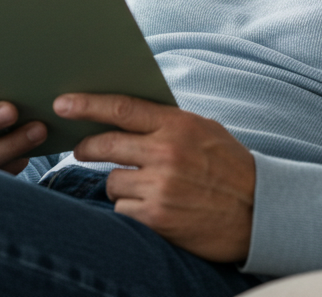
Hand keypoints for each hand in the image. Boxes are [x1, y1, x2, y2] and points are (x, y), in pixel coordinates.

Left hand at [56, 93, 254, 261]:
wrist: (259, 213)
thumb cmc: (230, 168)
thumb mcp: (204, 131)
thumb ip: (167, 122)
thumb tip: (122, 114)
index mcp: (178, 125)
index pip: (121, 108)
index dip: (86, 105)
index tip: (62, 104)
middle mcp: (166, 153)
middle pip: (104, 144)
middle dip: (86, 147)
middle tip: (81, 149)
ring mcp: (159, 186)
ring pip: (111, 181)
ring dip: (121, 185)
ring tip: (147, 189)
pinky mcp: (155, 218)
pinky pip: (122, 209)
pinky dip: (132, 210)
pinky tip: (155, 210)